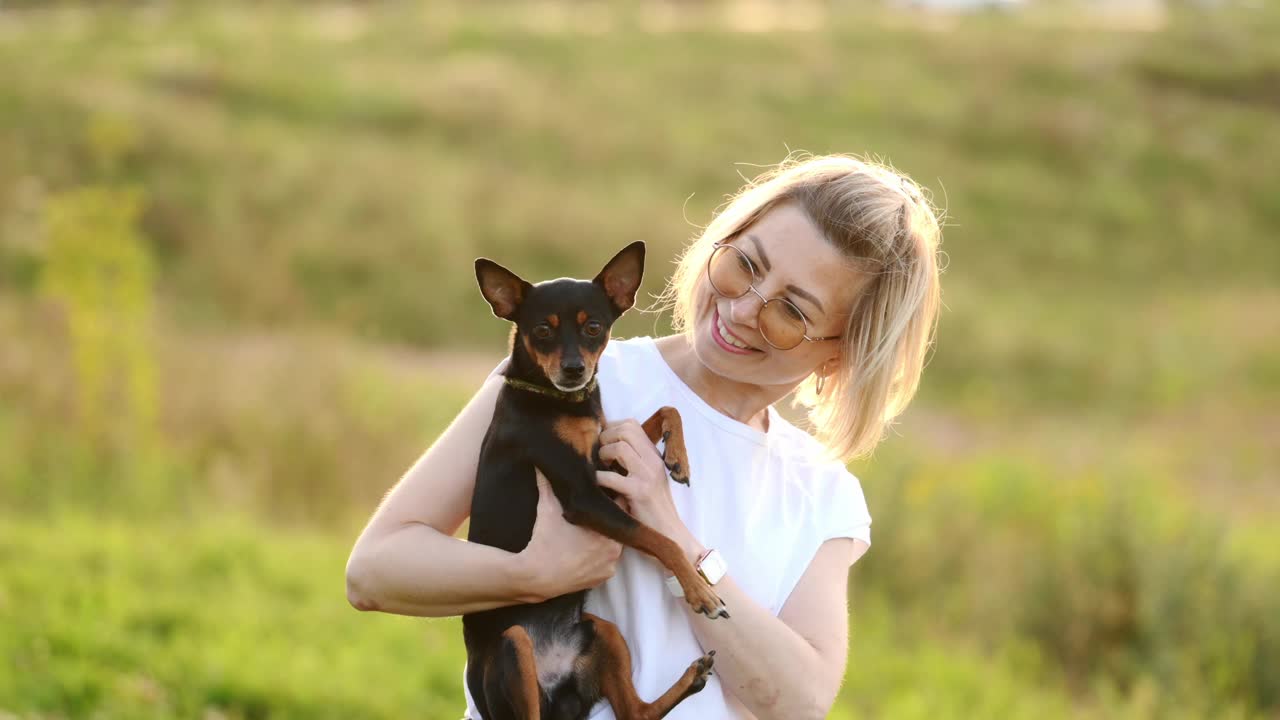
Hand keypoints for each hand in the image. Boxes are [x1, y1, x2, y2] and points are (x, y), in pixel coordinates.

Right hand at [517, 470, 622, 600]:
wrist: (535, 577)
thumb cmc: (544, 542)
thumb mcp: (547, 509)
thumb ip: (547, 485)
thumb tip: (541, 465)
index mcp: (606, 531)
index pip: (618, 508)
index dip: (609, 499)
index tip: (600, 495)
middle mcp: (614, 550)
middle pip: (617, 527)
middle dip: (606, 519)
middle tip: (592, 512)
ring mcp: (609, 567)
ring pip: (613, 545)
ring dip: (604, 538)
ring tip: (588, 532)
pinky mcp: (602, 579)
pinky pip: (607, 562)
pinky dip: (599, 557)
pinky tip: (585, 550)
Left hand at [596, 419, 699, 563]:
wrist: (669, 534)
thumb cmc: (651, 508)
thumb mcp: (647, 478)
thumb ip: (632, 460)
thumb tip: (604, 446)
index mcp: (653, 455)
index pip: (631, 424)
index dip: (611, 428)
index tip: (603, 443)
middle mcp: (652, 461)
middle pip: (625, 430)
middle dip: (605, 439)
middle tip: (600, 456)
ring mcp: (647, 475)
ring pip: (619, 446)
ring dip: (603, 455)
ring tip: (601, 469)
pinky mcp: (639, 492)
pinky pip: (612, 476)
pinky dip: (599, 479)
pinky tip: (598, 485)